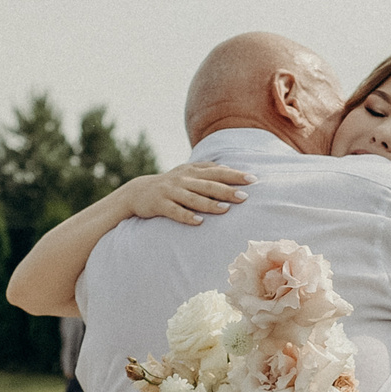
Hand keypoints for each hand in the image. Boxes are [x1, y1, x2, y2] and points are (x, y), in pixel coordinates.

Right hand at [121, 163, 251, 226]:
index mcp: (192, 171)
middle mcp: (183, 179)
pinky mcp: (160, 204)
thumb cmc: (170, 185)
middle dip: (227, 190)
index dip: (235, 175)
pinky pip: (175, 211)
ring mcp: (171, 191)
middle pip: (208, 185)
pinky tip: (198, 222)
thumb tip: (230, 169)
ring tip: (225, 209)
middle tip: (245, 196)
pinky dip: (187, 216)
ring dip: (210, 204)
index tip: (253, 179)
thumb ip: (207, 171)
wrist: (138, 192)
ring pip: (193, 198)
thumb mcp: (187, 174)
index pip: (217, 172)